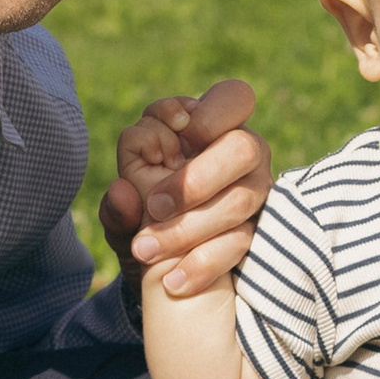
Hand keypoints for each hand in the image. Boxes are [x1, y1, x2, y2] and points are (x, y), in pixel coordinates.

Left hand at [98, 78, 272, 298]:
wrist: (163, 277)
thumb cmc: (146, 225)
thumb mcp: (124, 217)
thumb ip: (118, 205)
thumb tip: (122, 192)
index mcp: (213, 131)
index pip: (233, 97)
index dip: (209, 112)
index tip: (178, 132)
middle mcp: (245, 157)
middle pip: (242, 147)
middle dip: (196, 178)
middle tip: (156, 206)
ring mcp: (257, 195)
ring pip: (242, 200)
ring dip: (189, 227)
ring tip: (146, 251)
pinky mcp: (261, 235)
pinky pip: (242, 244)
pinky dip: (204, 263)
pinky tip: (174, 281)